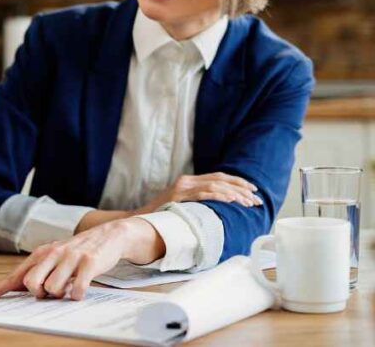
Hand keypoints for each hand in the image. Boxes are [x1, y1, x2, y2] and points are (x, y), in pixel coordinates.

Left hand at [0, 218, 161, 300]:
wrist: (107, 236)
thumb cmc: (75, 253)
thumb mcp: (52, 258)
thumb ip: (34, 272)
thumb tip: (9, 288)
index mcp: (41, 254)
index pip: (16, 274)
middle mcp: (53, 253)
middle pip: (31, 283)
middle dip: (39, 293)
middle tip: (51, 290)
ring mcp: (70, 257)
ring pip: (53, 288)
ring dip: (61, 294)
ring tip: (69, 286)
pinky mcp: (89, 262)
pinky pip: (77, 289)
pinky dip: (77, 294)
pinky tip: (81, 289)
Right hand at [136, 172, 261, 214]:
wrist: (140, 220)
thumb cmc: (162, 216)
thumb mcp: (182, 206)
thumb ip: (197, 203)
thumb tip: (220, 211)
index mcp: (189, 181)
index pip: (219, 177)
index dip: (238, 182)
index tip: (253, 191)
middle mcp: (186, 180)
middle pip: (221, 179)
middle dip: (242, 188)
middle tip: (256, 200)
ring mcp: (182, 187)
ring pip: (215, 185)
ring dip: (235, 193)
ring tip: (248, 202)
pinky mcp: (179, 195)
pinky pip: (204, 193)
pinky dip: (220, 195)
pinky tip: (232, 200)